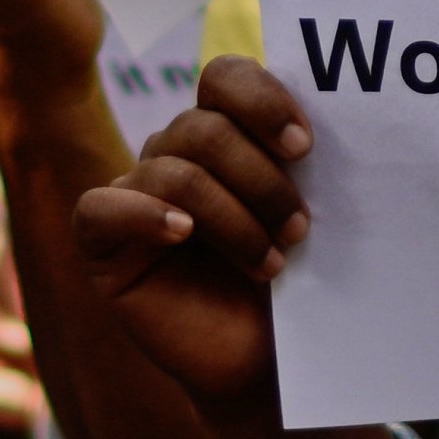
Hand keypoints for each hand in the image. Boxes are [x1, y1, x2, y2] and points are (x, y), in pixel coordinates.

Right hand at [72, 58, 310, 416]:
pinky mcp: (102, 241)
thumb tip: (336, 117)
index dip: (262, 101)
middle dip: (261, 179)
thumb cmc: (294, 285)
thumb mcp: (307, 216)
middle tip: (301, 226)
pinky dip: (146, 215)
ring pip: (174, 170)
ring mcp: (135, 193)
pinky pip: (104, 207)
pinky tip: (183, 234)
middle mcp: (174, 153)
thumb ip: (300, 166)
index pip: (225, 78)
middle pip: (204, 127)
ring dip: (233, 217)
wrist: (267, 361)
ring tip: (272, 264)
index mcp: (224, 131)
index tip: (305, 147)